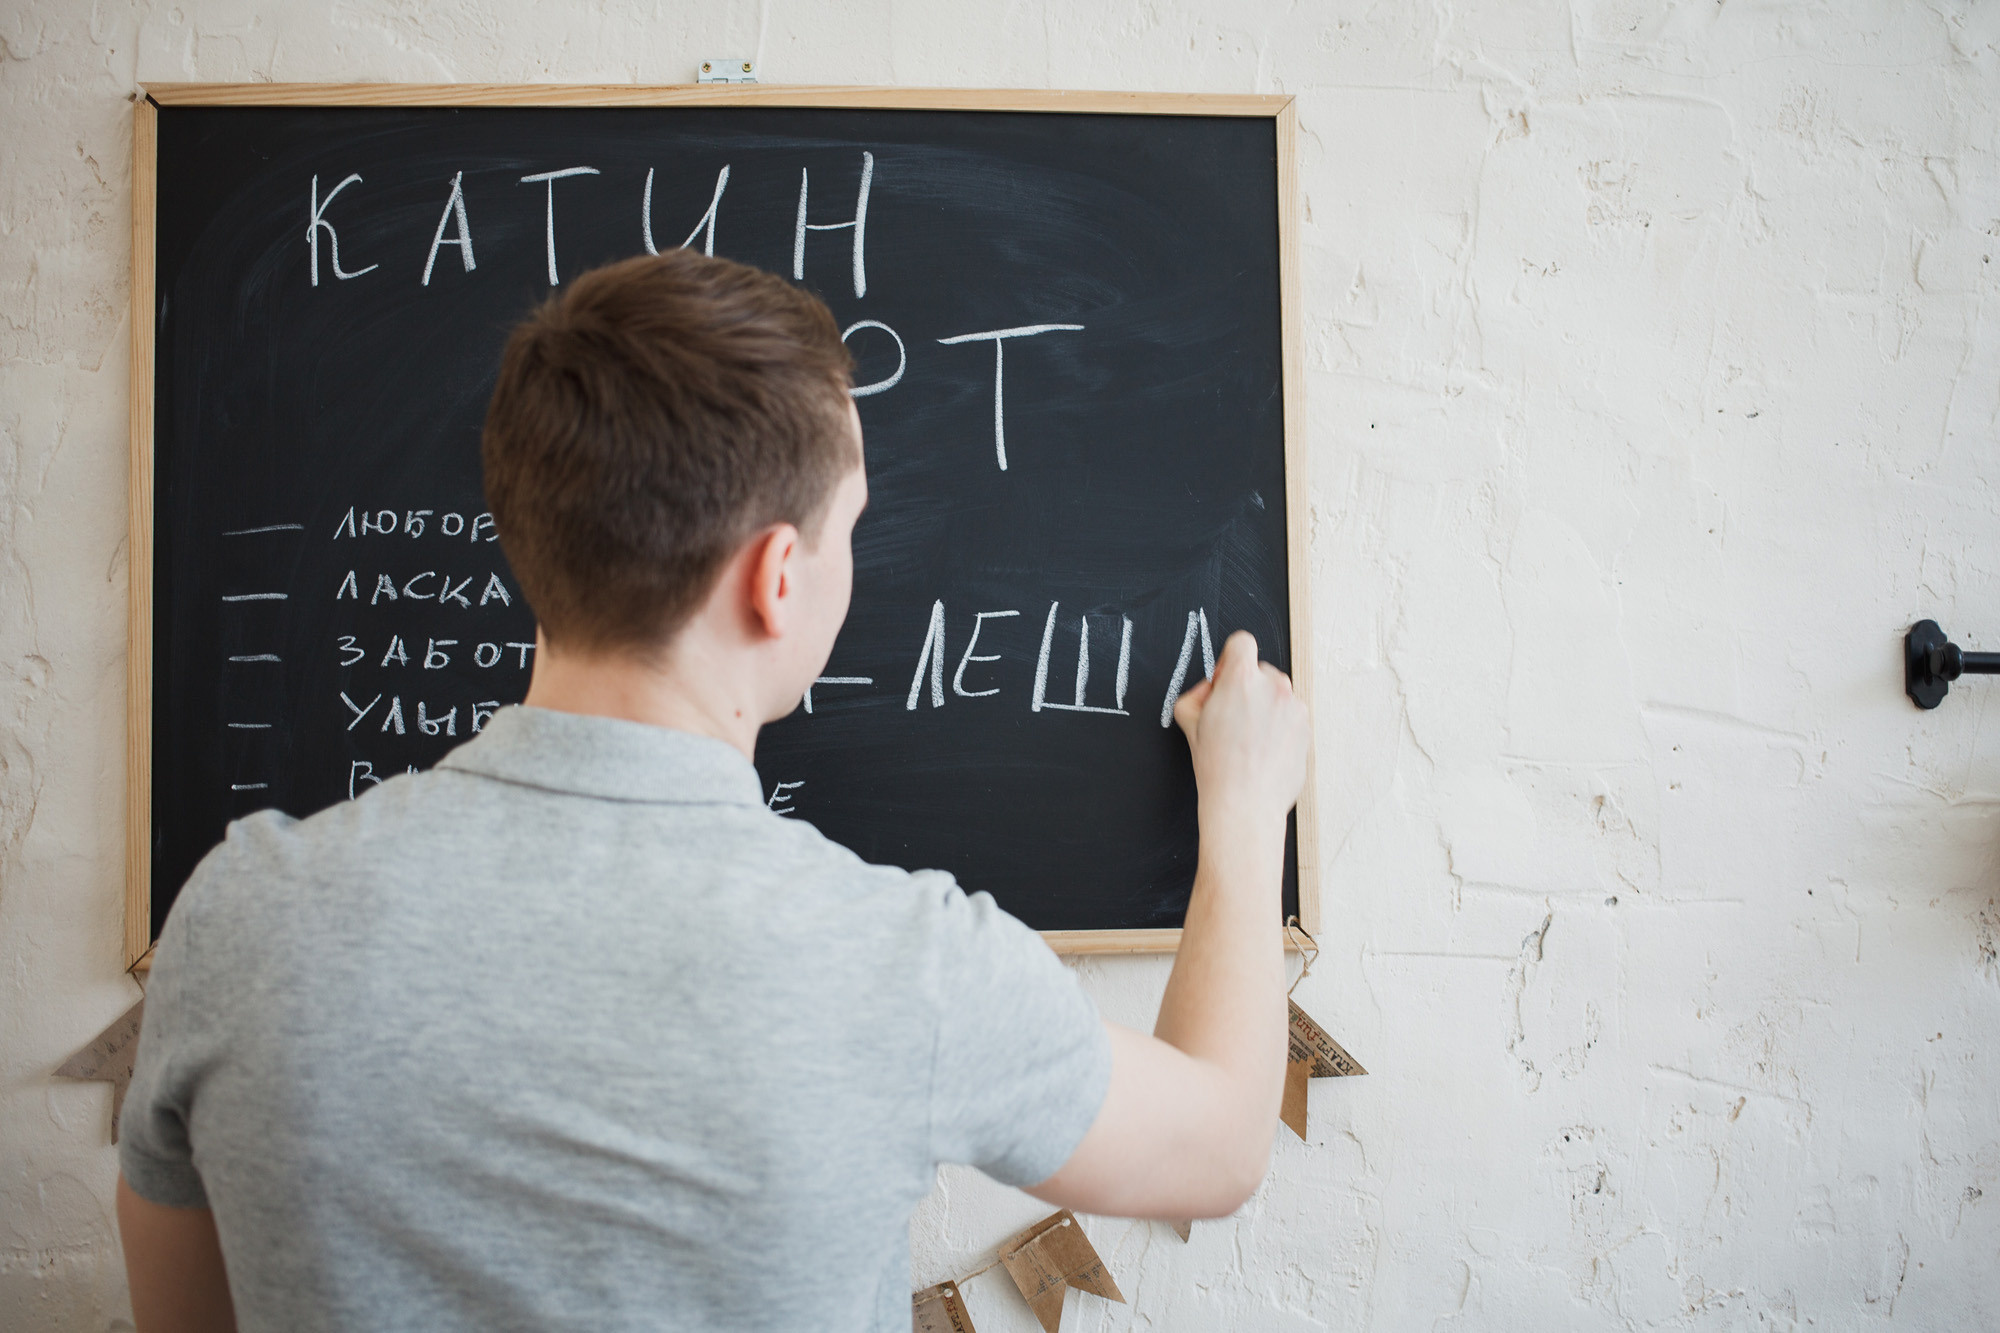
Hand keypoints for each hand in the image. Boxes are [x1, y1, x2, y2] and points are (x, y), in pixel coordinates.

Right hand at [1172, 631, 1309, 830]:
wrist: (1245, 803)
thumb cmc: (1217, 766)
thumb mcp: (1189, 721)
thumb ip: (1197, 694)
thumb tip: (1210, 691)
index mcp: (1242, 679)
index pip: (1242, 642)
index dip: (1230, 660)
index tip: (1225, 680)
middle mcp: (1273, 686)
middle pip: (1261, 670)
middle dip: (1247, 688)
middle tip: (1232, 718)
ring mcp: (1294, 707)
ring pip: (1277, 695)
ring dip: (1265, 708)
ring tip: (1249, 740)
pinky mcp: (1306, 728)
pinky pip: (1291, 717)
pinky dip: (1279, 728)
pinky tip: (1264, 751)